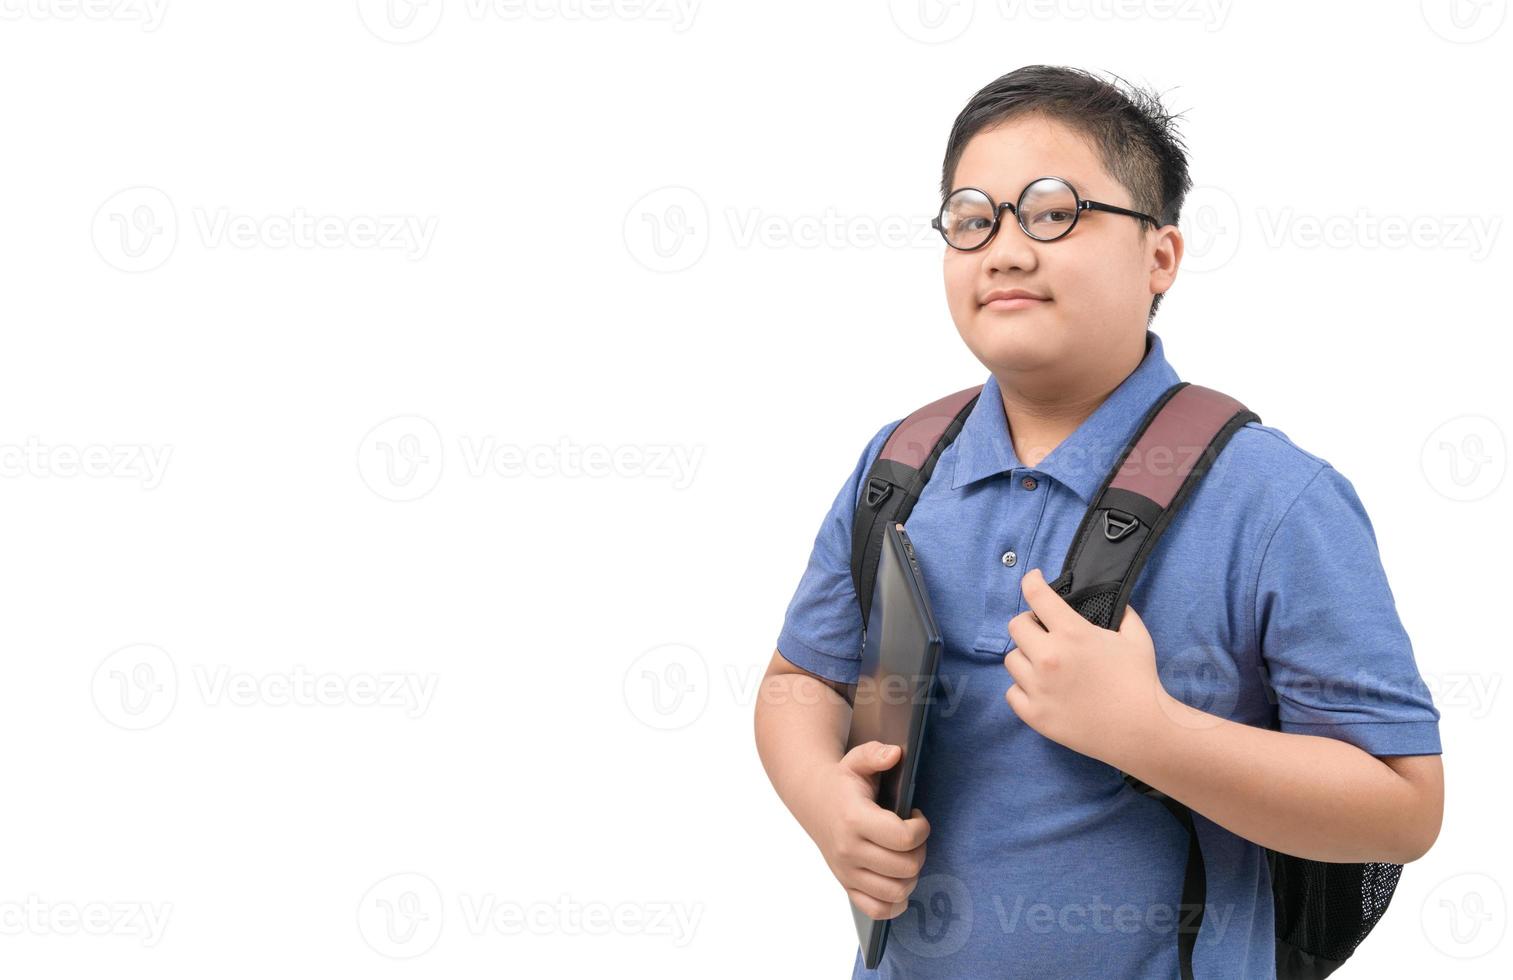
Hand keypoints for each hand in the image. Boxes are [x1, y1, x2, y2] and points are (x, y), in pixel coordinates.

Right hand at [809, 741, 930, 919]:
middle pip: (905, 867)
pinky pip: (877, 910)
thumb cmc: (843, 781)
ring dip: (911, 876)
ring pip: (896, 892)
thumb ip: (876, 754)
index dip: (921, 828)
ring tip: (906, 855)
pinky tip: (897, 880)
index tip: (917, 815)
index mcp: (854, 819)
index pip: (904, 838)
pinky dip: (895, 902)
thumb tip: (895, 753)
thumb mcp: (857, 760)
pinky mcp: (846, 885)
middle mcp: (849, 850)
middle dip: (920, 851)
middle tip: (913, 835)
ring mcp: (847, 871)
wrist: (812, 798)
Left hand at [1002, 567, 1167, 766]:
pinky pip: (1011, 692)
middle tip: (1043, 632)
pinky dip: (1023, 688)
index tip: (1032, 579)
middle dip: (1030, 624)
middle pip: (1016, 626)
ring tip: (1044, 664)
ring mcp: (1038, 688)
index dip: (1031, 581)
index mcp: (1072, 634)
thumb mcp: (1136, 637)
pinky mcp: (1034, 715)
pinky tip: (1041, 689)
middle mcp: (1048, 658)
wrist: (1142, 731)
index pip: (1037, 596)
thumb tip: (1110, 601)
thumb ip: (1121, 612)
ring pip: (1012, 659)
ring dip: (1026, 657)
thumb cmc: (1141, 682)